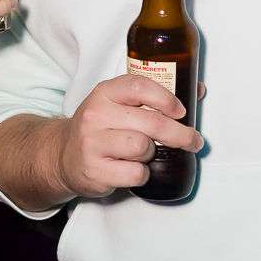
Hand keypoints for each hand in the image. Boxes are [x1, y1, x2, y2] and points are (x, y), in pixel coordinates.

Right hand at [55, 73, 203, 199]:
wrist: (63, 155)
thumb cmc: (101, 128)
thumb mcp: (119, 104)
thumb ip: (155, 96)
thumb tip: (197, 90)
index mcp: (105, 92)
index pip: (139, 86)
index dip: (166, 98)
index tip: (181, 110)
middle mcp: (96, 114)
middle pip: (151, 122)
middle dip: (180, 134)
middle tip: (193, 141)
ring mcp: (92, 142)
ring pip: (142, 147)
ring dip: (152, 153)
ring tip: (145, 154)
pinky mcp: (94, 170)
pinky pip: (135, 173)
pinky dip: (142, 174)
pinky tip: (134, 169)